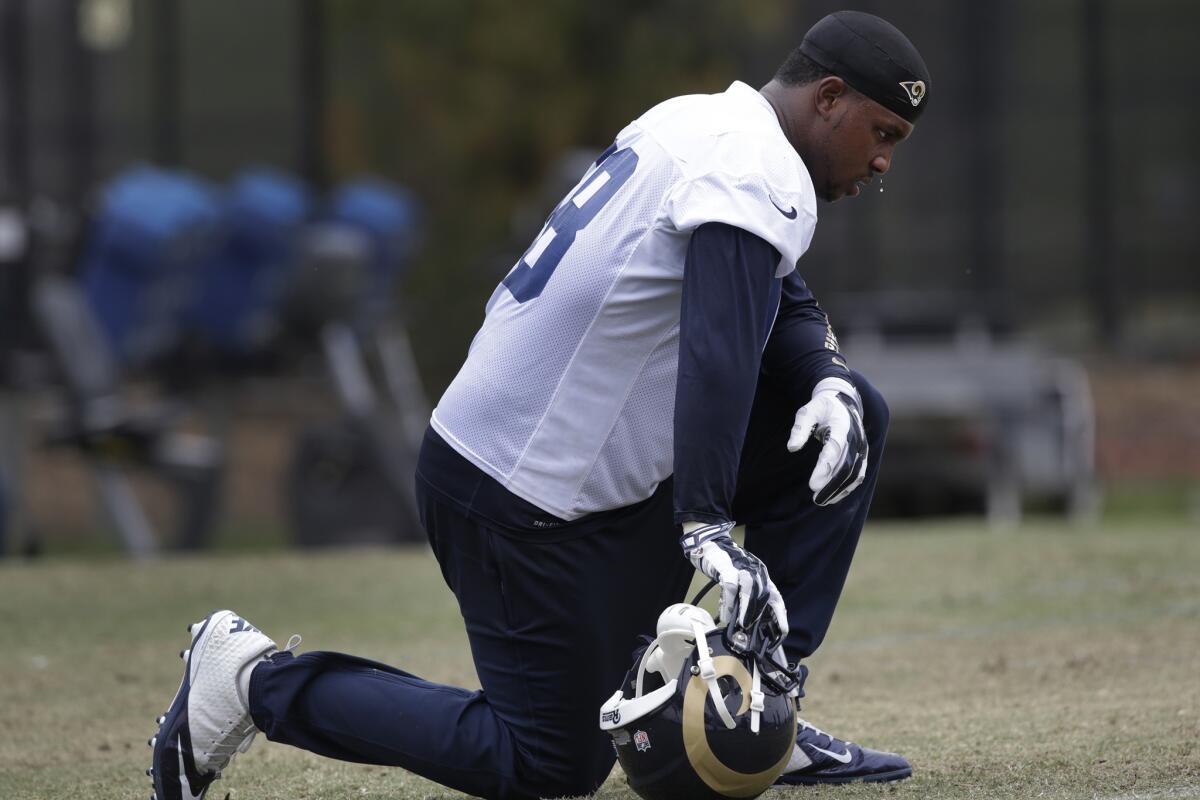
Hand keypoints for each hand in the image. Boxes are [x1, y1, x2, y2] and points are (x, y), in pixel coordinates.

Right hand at [680, 522, 787, 641]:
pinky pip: (730, 587)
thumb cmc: (725, 564)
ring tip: (740, 624)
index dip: (779, 615)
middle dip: (758, 615)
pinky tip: (725, 614)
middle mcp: (755, 571)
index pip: (775, 597)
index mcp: (761, 575)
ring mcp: (742, 568)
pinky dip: (728, 603)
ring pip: (749, 592)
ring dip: (745, 610)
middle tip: (750, 630)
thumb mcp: (740, 579)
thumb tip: (745, 620)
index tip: (782, 631)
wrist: (709, 543)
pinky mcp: (727, 567)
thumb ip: (745, 596)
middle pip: (763, 596)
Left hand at [788, 377, 867, 505]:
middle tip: (816, 498)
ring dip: (840, 489)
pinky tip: (833, 497)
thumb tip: (792, 448)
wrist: (843, 402)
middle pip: (847, 467)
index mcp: (842, 425)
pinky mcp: (862, 455)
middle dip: (832, 484)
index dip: (824, 468)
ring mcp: (862, 448)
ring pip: (855, 474)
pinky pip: (858, 475)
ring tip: (822, 501)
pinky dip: (847, 487)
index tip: (812, 484)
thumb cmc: (821, 408)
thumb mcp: (807, 412)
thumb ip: (800, 429)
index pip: (835, 450)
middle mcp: (856, 438)